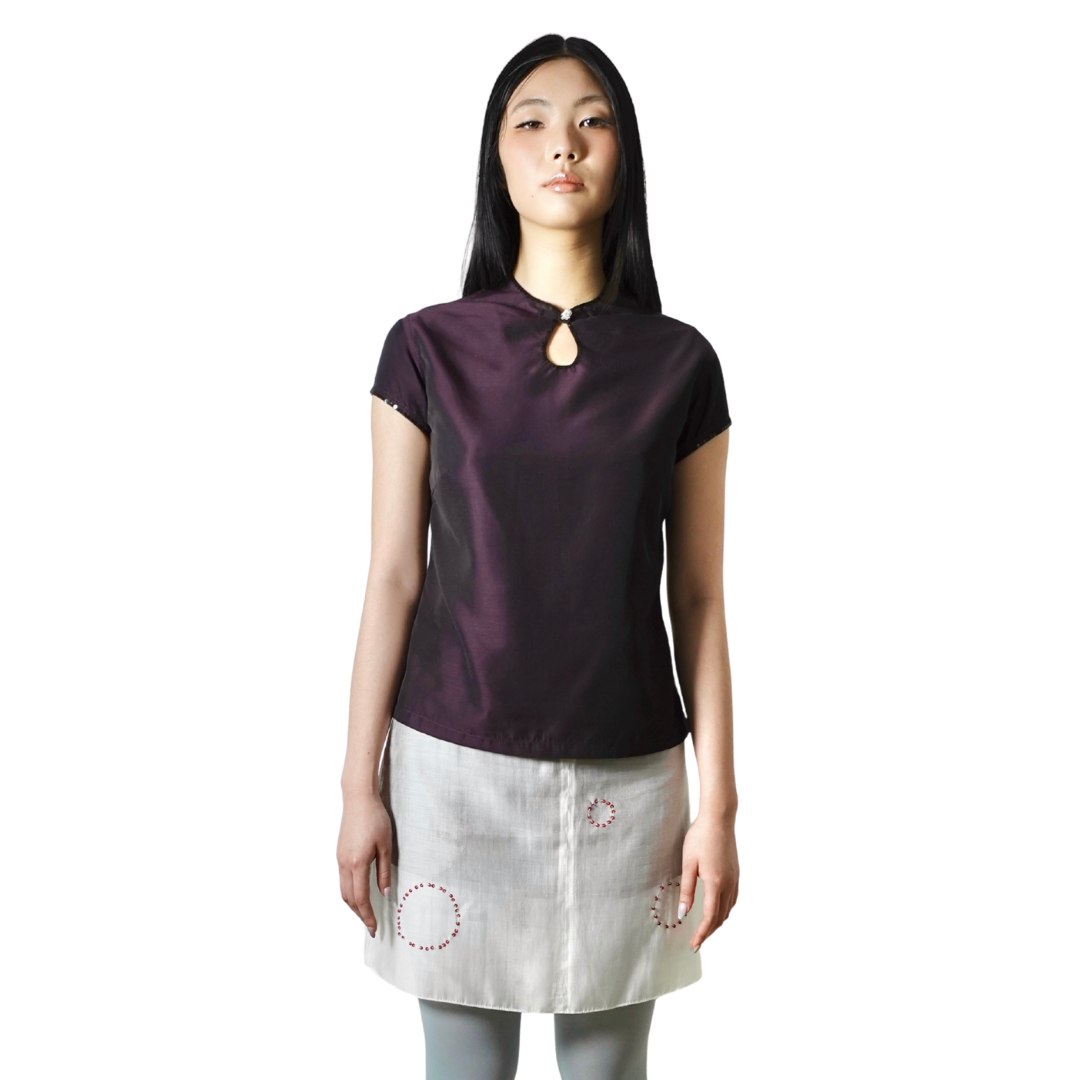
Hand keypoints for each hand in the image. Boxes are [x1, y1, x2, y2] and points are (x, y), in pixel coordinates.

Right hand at [337, 792, 392, 936]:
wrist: (358, 799)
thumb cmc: (375, 819)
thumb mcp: (385, 846)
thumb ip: (384, 872)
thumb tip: (385, 894)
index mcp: (357, 863)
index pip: (360, 898)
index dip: (367, 915)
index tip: (374, 928)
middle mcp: (344, 864)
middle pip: (348, 899)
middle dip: (359, 914)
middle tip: (371, 925)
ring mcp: (339, 859)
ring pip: (343, 890)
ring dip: (353, 905)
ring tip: (365, 913)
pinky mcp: (339, 854)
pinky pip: (342, 880)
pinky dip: (350, 892)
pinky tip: (359, 894)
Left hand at [679, 810, 738, 951]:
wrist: (719, 818)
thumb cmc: (700, 837)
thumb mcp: (688, 863)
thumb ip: (687, 890)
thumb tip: (683, 913)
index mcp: (715, 883)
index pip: (709, 917)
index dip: (702, 934)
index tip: (694, 945)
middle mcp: (729, 884)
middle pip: (720, 917)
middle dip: (708, 932)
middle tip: (696, 942)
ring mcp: (735, 879)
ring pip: (728, 910)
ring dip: (717, 922)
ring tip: (704, 930)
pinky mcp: (736, 873)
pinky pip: (732, 899)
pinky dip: (724, 910)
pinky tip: (717, 910)